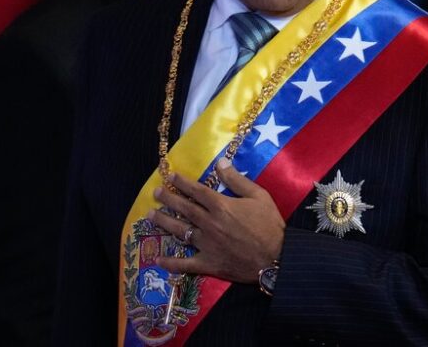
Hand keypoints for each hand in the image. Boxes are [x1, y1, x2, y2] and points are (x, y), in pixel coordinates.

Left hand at [149, 158, 284, 283]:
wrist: (276, 257)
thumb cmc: (270, 225)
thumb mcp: (259, 196)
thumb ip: (237, 180)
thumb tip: (220, 162)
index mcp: (221, 206)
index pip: (197, 191)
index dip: (182, 183)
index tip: (170, 176)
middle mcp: (209, 223)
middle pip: (184, 208)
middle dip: (168, 198)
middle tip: (155, 192)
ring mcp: (206, 244)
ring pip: (179, 231)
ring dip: (163, 222)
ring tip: (150, 215)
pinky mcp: (208, 263)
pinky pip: (185, 264)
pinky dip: (171, 263)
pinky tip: (158, 260)